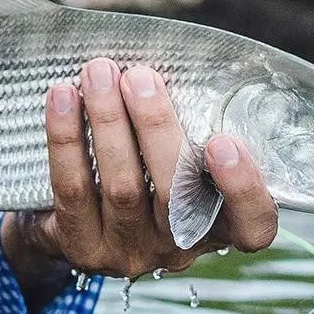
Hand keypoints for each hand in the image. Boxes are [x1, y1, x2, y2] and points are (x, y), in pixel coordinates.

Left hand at [2, 58, 278, 284]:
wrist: (66, 223)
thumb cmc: (135, 171)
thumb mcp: (169, 158)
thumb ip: (183, 125)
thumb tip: (166, 62)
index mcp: (215, 223)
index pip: (252, 226)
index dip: (244, 188)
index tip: (224, 140)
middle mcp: (177, 245)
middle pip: (175, 194)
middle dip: (156, 127)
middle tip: (140, 76)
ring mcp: (129, 251)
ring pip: (122, 187)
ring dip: (108, 122)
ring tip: (98, 73)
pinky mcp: (82, 247)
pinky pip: (73, 188)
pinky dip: (66, 138)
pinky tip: (61, 96)